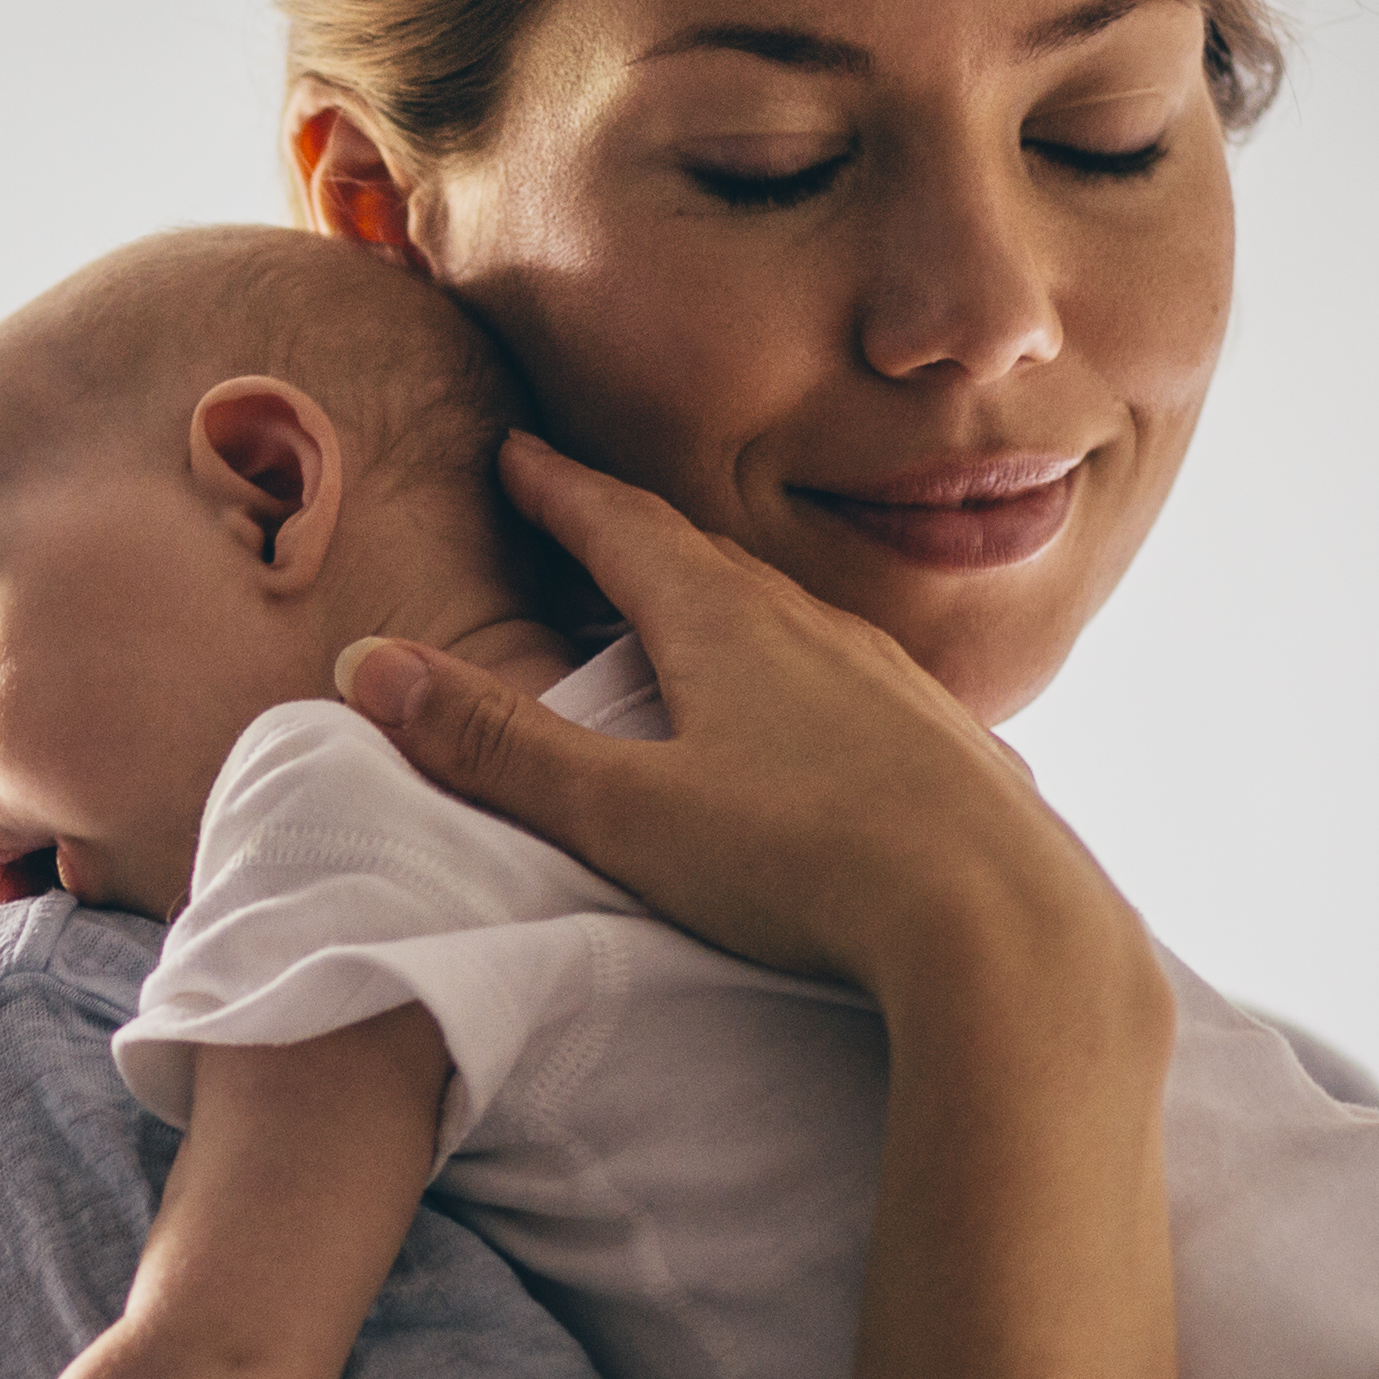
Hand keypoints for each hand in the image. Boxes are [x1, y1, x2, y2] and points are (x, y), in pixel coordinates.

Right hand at [335, 432, 1136, 1008]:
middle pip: (707, 559)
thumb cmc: (807, 865)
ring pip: (790, 618)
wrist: (1006, 927)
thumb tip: (372, 667)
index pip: (622, 527)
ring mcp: (893, 685)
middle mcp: (815, 630)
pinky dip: (803, 675)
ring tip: (687, 616)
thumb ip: (497, 746)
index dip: (560, 489)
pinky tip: (815, 718)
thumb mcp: (623, 813)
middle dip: (636, 533)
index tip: (518, 452)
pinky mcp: (946, 748)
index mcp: (726, 625)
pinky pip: (855, 683)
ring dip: (725, 604)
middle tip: (584, 516)